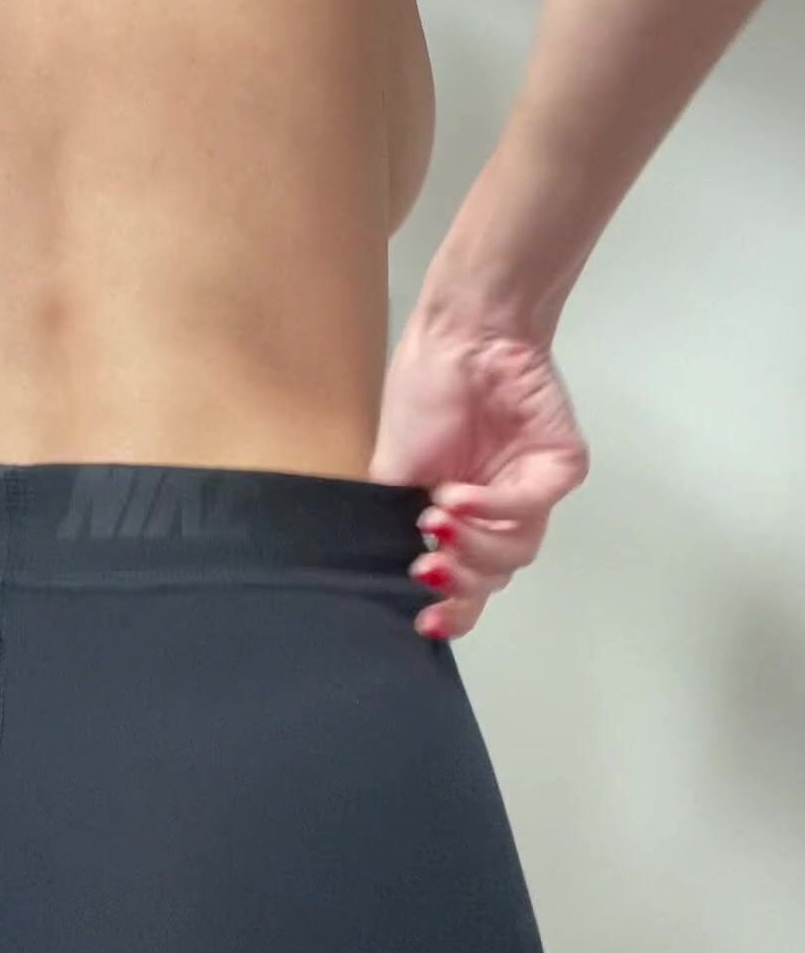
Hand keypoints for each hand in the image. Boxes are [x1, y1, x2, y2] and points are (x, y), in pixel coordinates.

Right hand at [370, 302, 589, 639]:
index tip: (423, 619)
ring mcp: (532, 489)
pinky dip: (492, 507)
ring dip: (474, 543)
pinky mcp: (560, 466)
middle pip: (492, 575)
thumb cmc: (424, 389)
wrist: (460, 333)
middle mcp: (499, 509)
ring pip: (516, 549)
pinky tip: (456, 496)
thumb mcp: (391, 467)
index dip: (450, 609)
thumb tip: (394, 570)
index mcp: (461, 516)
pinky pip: (532, 505)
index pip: (465, 580)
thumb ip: (396, 522)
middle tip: (425, 563)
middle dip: (458, 578)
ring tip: (436, 520)